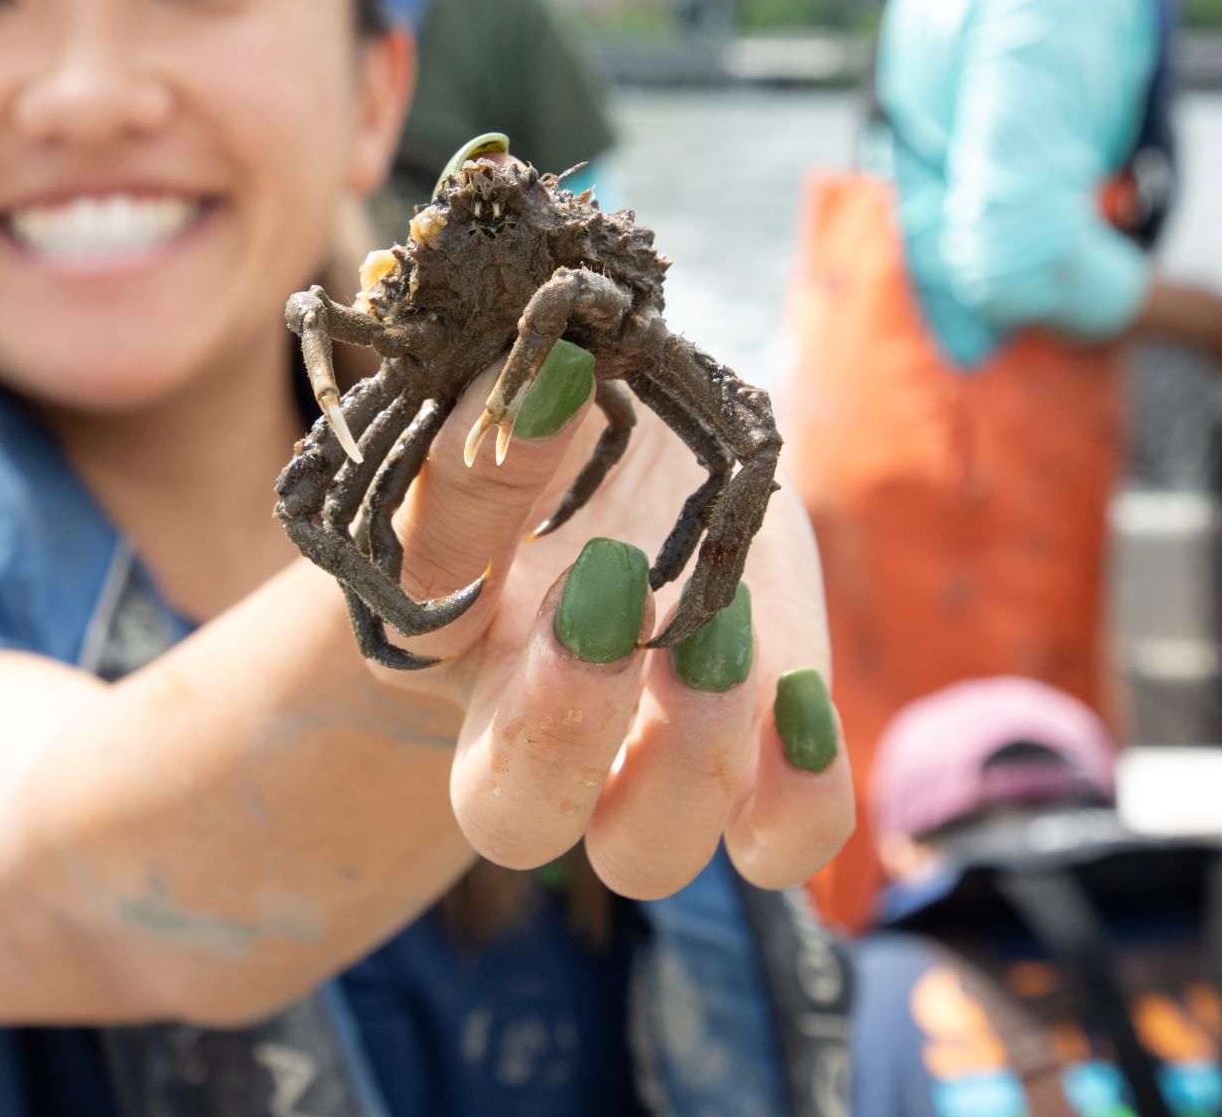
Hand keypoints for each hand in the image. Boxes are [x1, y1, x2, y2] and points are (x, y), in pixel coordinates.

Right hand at [377, 365, 853, 898]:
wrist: (642, 450)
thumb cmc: (553, 439)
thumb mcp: (513, 422)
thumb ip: (507, 421)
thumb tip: (554, 372)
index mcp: (447, 643)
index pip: (420, 628)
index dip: (476, 555)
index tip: (548, 426)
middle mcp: (537, 730)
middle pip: (516, 817)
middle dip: (564, 724)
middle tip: (613, 586)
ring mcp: (651, 753)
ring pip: (648, 851)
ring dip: (688, 752)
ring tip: (719, 627)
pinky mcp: (762, 745)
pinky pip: (785, 839)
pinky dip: (801, 794)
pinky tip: (801, 700)